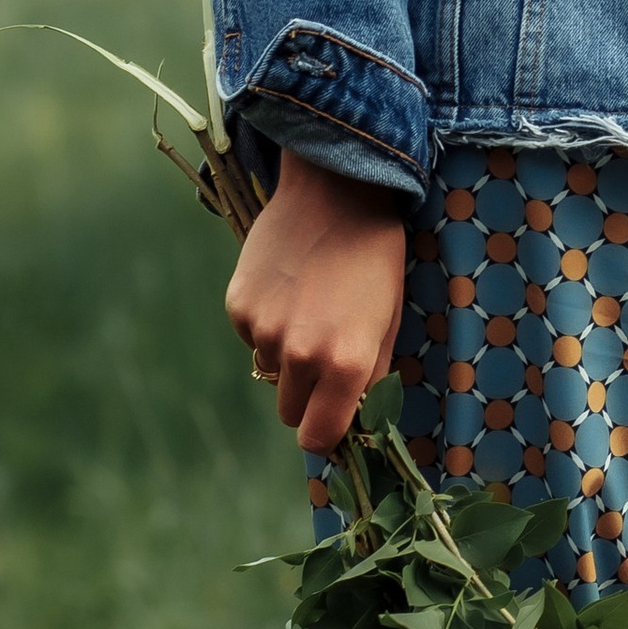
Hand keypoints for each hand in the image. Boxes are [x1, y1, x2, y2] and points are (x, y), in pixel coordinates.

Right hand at [225, 152, 410, 454]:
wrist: (333, 190)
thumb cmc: (374, 256)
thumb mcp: (389, 319)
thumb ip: (371, 377)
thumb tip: (354, 418)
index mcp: (347, 362)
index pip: (319, 438)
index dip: (325, 435)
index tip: (330, 421)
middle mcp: (301, 354)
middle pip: (290, 412)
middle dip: (307, 396)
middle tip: (324, 354)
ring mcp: (264, 330)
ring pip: (270, 371)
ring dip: (286, 355)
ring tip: (309, 306)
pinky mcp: (238, 306)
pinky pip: (251, 337)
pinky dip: (265, 324)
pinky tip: (287, 287)